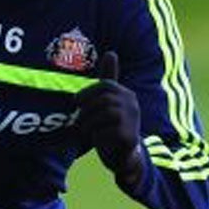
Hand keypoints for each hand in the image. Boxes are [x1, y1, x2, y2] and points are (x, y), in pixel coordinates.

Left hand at [76, 51, 144, 186]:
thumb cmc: (112, 126)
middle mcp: (132, 105)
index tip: (76, 101)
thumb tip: (111, 52)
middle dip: (86, 110)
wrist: (124, 157)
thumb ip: (108, 79)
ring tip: (85, 131)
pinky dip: (96, 137)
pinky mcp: (129, 137)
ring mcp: (132, 121)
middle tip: (78, 121)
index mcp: (126, 95)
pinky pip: (105, 133)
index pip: (106, 85)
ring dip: (88, 124)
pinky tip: (97, 141)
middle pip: (102, 100)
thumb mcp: (109, 102)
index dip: (88, 92)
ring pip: (103, 116)